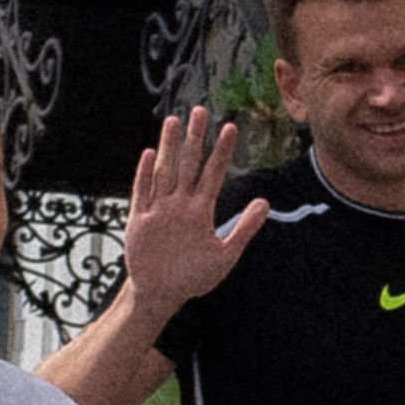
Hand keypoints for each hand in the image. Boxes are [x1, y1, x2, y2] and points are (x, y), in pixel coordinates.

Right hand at [122, 108, 268, 319]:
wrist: (162, 294)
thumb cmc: (193, 277)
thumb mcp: (225, 255)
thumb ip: (245, 228)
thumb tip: (265, 202)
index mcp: (200, 211)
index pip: (213, 174)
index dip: (222, 152)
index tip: (230, 128)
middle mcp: (180, 204)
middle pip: (188, 164)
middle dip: (195, 138)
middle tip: (200, 110)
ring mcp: (159, 210)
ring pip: (165, 171)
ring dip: (169, 147)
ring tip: (174, 121)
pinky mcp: (139, 221)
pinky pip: (142, 193)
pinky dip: (145, 175)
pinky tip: (149, 154)